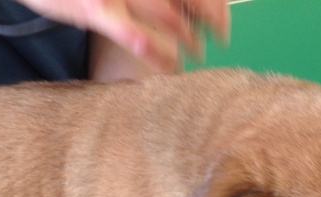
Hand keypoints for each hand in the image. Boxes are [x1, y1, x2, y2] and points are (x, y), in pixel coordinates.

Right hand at [19, 0, 230, 72]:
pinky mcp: (97, 9)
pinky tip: (170, 67)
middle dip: (213, 17)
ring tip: (196, 55)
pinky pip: (137, 36)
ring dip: (189, 39)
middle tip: (221, 36)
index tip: (223, 15)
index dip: (214, 1)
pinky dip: (158, 53)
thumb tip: (176, 9)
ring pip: (170, 16)